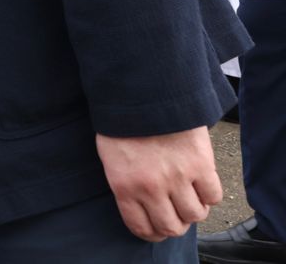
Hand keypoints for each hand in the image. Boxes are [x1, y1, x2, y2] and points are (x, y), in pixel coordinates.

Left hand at [96, 127, 219, 241]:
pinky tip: (201, 182)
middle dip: (175, 223)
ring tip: (189, 195)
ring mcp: (178, 177)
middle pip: (172, 227)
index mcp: (124, 186)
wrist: (143, 92)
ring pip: (195, 215)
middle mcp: (151, 187)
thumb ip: (126, 185)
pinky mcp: (201, 165)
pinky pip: (213, 196)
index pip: (141, 228)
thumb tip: (141, 208)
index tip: (157, 227)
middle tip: (176, 211)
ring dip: (194, 209)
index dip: (152, 232)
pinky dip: (209, 194)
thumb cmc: (123, 122)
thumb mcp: (111, 156)